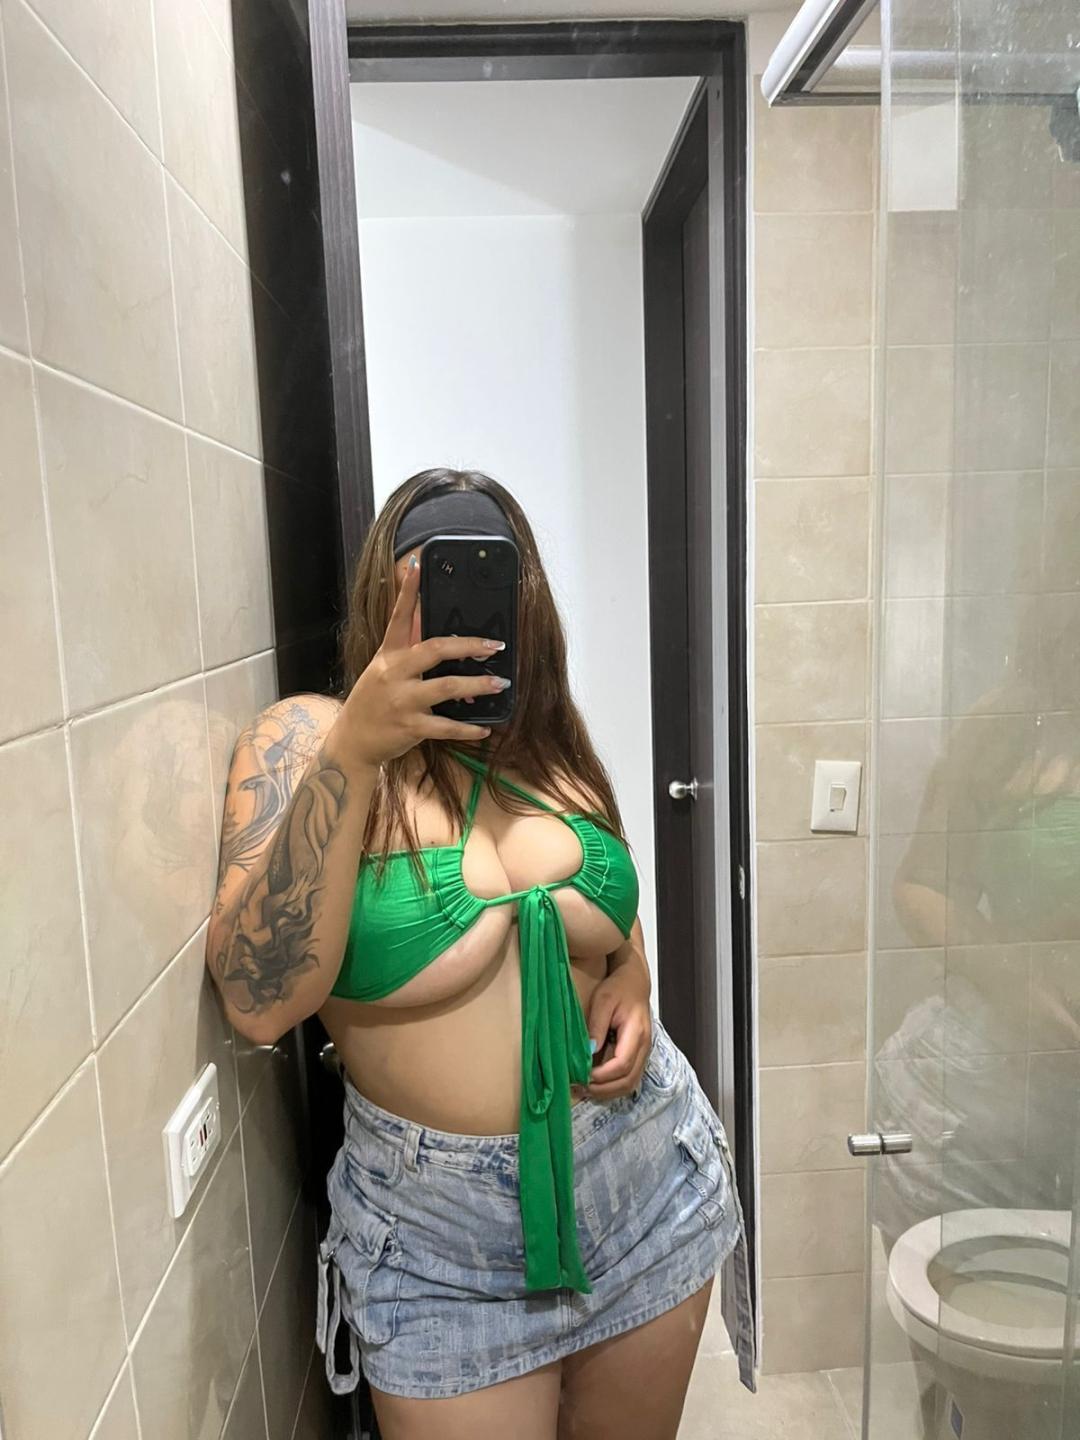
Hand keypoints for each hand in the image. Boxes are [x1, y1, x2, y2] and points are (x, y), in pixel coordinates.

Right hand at [341, 553, 507, 766]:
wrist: (352, 742)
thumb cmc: (371, 703)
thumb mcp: (382, 671)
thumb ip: (406, 650)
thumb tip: (429, 625)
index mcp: (388, 655)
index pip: (398, 617)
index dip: (408, 591)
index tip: (418, 565)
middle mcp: (394, 673)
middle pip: (434, 649)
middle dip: (468, 646)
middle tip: (495, 646)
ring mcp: (402, 700)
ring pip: (446, 687)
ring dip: (477, 685)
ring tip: (501, 683)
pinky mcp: (410, 727)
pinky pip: (445, 727)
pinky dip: (467, 729)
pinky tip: (484, 729)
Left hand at [585, 953, 652, 1099]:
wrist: (634, 982)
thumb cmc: (618, 988)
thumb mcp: (603, 1001)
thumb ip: (597, 1026)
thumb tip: (589, 1051)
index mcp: (637, 1033)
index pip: (622, 1064)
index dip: (602, 1075)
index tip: (582, 1075)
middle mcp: (645, 1047)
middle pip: (629, 1081)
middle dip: (604, 1089)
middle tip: (580, 1087)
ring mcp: (643, 1053)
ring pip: (630, 1084)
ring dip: (608, 1091)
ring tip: (585, 1089)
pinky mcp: (638, 1055)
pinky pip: (628, 1078)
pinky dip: (612, 1086)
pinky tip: (595, 1083)